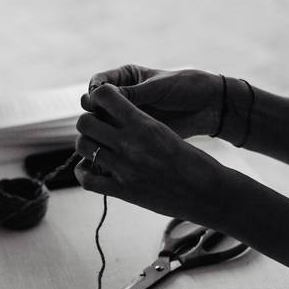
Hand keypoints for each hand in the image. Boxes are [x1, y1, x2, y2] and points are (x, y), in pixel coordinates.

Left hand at [74, 84, 230, 226]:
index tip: (103, 106)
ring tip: (95, 148)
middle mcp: (130, 143)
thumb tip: (119, 119)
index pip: (104, 96)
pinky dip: (83, 172)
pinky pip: (87, 179)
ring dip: (86, 145)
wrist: (207, 192)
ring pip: (82, 146)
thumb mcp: (166, 132)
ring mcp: (124, 169)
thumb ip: (140, 125)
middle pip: (85, 122)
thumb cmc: (192, 160)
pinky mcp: (122, 191)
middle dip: (89, 123)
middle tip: (97, 129)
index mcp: (143, 123)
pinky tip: (90, 169)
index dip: (98, 98)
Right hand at [81, 64, 221, 138]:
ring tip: (103, 140)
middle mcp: (123, 97)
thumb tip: (99, 97)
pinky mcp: (134, 133)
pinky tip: (110, 152)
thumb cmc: (187, 87)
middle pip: (95, 107)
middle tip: (100, 123)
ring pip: (102, 126)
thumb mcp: (157, 88)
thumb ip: (130, 93)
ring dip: (100, 133)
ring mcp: (127, 116)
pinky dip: (111, 147)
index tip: (97, 101)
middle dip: (94, 115)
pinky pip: (116, 140)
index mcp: (126, 78)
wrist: (209, 106)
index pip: (98, 84)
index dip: (94, 93)